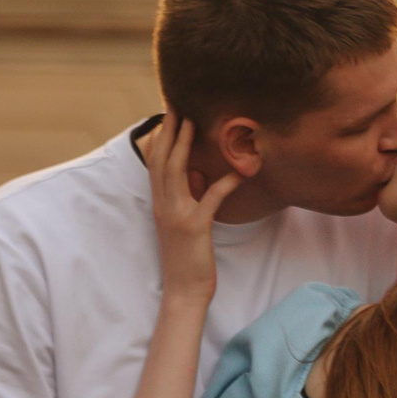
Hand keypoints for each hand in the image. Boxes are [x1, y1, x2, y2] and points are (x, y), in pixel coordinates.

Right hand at [145, 113, 238, 301]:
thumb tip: (197, 174)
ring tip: (193, 122)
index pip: (156, 165)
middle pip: (162, 161)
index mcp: (159, 204)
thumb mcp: (186, 224)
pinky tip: (239, 171)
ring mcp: (176, 215)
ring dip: (185, 145)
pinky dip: (225, 182)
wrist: (184, 291)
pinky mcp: (195, 227)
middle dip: (169, 132)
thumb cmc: (188, 258)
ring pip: (176, 172)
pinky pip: (211, 198)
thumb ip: (189, 198)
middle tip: (176, 107)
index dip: (162, 139)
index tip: (169, 117)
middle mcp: (163, 205)